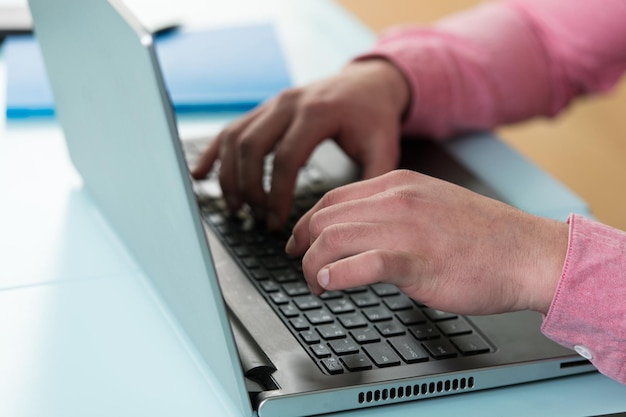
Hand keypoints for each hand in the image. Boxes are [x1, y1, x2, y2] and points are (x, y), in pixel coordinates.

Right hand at [191, 59, 409, 228]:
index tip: (278, 222)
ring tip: (235, 207)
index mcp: (317, 112)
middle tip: (257, 217)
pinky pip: (231, 129)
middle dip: (249, 188)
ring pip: (236, 138)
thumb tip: (348, 219)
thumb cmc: (375, 117)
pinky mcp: (265, 109)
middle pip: (252, 147)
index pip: (286, 158)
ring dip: (229, 175)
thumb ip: (370, 182)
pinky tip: (201, 174)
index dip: (277, 194)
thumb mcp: (384, 149)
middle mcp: (289, 103)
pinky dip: (213, 153)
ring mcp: (273, 103)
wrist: (368, 83)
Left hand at [286, 170, 568, 314]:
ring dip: (313, 266)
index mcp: (399, 184)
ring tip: (317, 285)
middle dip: (303, 246)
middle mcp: (397, 200)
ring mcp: (406, 229)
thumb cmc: (484, 236)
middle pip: (325, 218)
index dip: (307, 223)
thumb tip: (360, 231)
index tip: (299, 242)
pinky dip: (336, 275)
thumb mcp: (432, 205)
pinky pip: (362, 264)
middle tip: (303, 268)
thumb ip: (394, 211)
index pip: (333, 198)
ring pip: (333, 239)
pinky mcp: (416, 261)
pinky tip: (330, 285)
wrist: (528, 253)